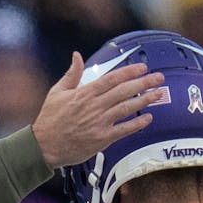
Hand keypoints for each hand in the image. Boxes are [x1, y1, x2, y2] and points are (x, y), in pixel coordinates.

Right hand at [31, 53, 164, 168]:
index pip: (112, 78)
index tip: (143, 68)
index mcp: (84, 93)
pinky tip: (148, 118)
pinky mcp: (101, 138)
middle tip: (159, 78)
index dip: (130, 72)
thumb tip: (77, 56)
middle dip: (144, 83)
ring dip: (145, 100)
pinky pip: (124, 129)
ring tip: (158, 94)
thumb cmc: (49, 120)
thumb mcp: (57, 92)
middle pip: (124, 91)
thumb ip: (71, 74)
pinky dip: (137, 124)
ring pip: (127, 108)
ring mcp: (99, 122)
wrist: (44, 146)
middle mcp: (94, 106)